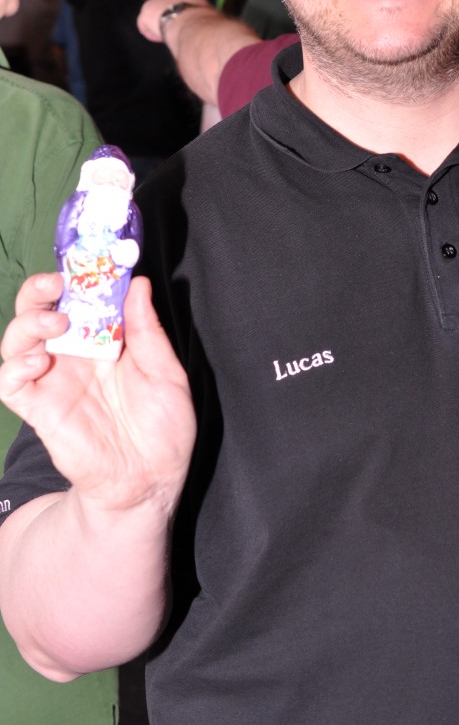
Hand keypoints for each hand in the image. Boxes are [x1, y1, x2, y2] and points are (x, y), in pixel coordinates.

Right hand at [0, 273, 195, 515]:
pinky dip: (15, 365)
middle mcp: (74, 354)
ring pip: (18, 339)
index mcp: (105, 339)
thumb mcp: (166, 373)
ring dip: (28, 321)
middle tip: (55, 281)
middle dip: (40, 289)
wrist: (151, 481)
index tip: (85, 254)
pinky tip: (38, 359)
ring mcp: (53, 380)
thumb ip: (148, 331)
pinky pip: (11, 382)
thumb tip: (137, 284)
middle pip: (41, 310)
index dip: (79, 274)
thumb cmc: (163, 427)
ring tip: (55, 320)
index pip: (82, 297)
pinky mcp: (39, 408)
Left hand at [137, 0, 211, 42]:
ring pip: (152, 16)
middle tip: (178, 28)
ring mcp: (155, 0)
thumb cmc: (205, 23)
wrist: (194, 25)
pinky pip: (143, 25)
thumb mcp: (204, 11)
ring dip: (159, 25)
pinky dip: (150, 33)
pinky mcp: (146, 11)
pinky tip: (160, 37)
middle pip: (160, 5)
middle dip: (166, 17)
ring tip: (173, 32)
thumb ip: (195, 12)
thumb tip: (194, 22)